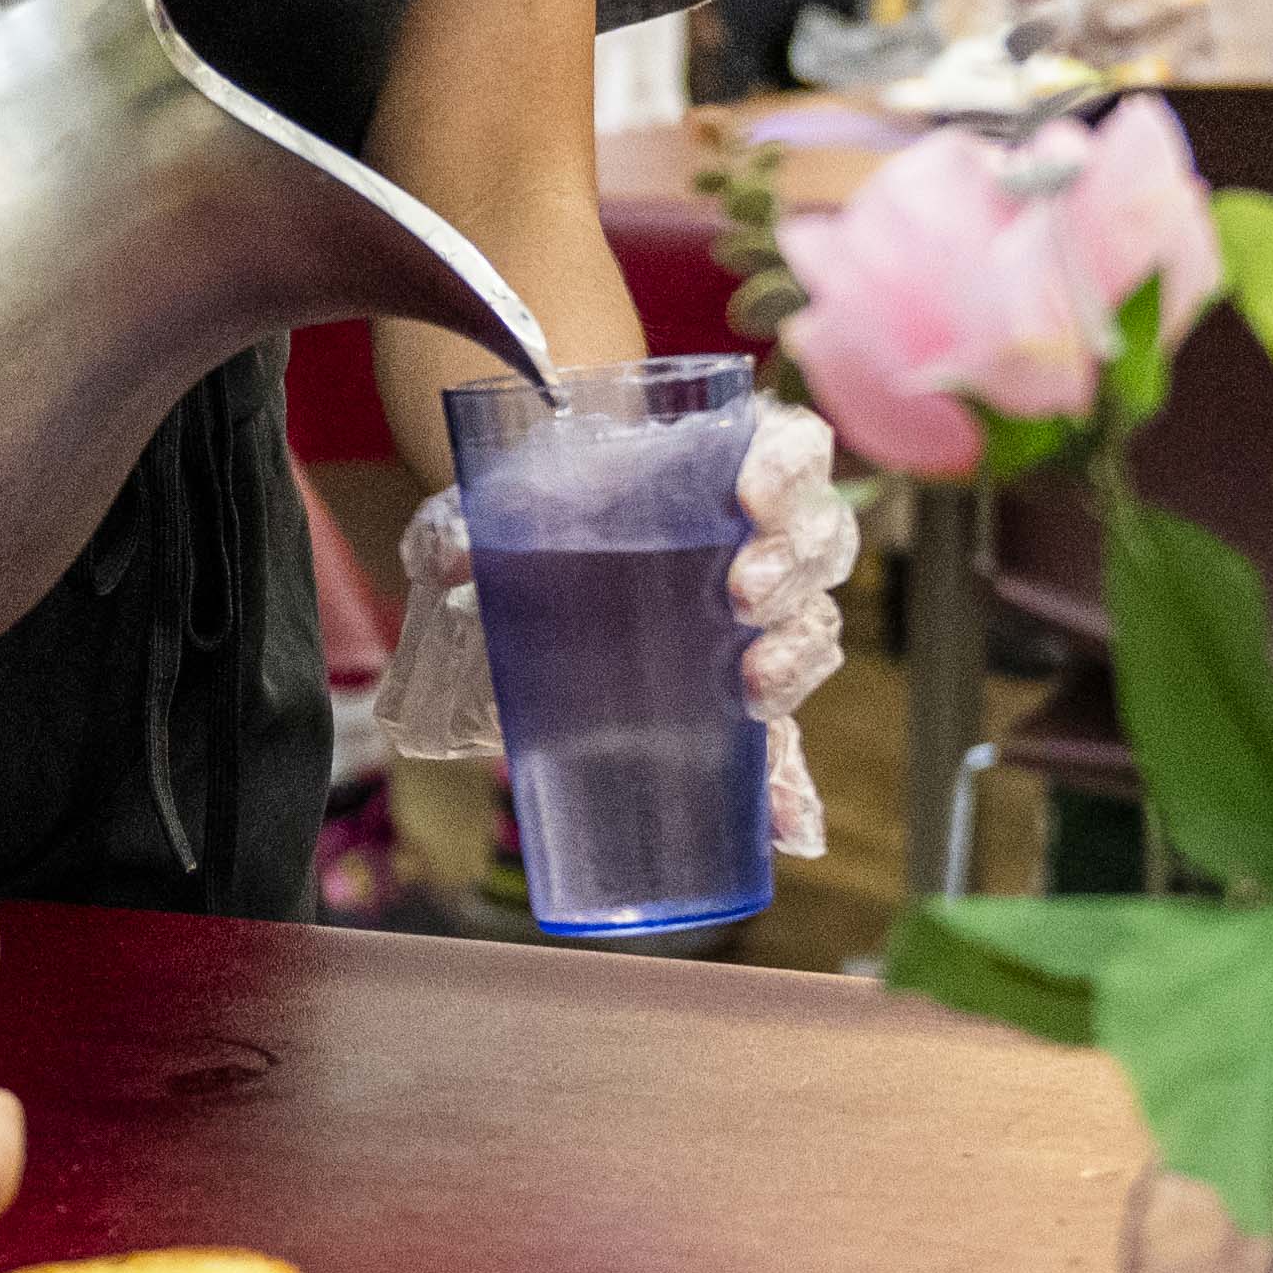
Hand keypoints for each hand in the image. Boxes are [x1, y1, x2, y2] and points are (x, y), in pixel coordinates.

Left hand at [398, 402, 856, 860]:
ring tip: (752, 689)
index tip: (750, 496)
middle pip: (820, 542)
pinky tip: (789, 824)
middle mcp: (763, 538)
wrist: (539, 572)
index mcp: (726, 466)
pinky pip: (787, 741)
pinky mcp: (741, 696)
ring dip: (797, 660)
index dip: (790, 468)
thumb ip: (478, 525)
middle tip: (742, 595)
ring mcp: (763, 620)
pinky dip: (791, 784)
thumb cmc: (548, 519)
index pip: (794, 447)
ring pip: (816, 628)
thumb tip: (453, 559)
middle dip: (792, 567)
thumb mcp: (510, 510)